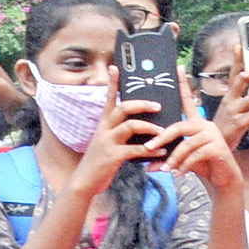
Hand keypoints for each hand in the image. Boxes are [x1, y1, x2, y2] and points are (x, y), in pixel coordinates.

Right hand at [67, 67, 166, 197]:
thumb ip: (121, 132)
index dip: (112, 82)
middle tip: (158, 105)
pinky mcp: (112, 156)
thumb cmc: (101, 161)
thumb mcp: (108, 142)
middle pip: (122, 108)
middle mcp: (104, 129)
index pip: (109, 98)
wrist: (85, 181)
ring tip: (163, 131)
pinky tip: (161, 152)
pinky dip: (151, 150)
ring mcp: (107, 142)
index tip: (115, 67)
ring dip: (149, 127)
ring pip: (130, 126)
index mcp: (104, 123)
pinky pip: (135, 150)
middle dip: (141, 104)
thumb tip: (142, 125)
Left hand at [147, 66, 243, 191]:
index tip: (178, 68)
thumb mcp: (182, 159)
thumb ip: (167, 158)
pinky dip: (184, 166)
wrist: (223, 179)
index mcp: (197, 123)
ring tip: (164, 169)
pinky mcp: (218, 148)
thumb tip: (148, 165)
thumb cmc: (203, 165)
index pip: (188, 100)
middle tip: (148, 148)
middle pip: (180, 126)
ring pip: (186, 144)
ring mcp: (213, 135)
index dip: (183, 84)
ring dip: (173, 158)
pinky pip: (195, 155)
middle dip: (162, 138)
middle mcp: (206, 125)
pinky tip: (178, 173)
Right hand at [209, 44, 248, 149]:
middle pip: (243, 78)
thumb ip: (239, 100)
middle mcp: (229, 100)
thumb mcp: (229, 111)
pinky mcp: (239, 123)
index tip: (239, 45)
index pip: (233, 73)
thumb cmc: (226, 129)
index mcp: (228, 95)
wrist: (216, 147)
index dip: (236, 59)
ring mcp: (234, 111)